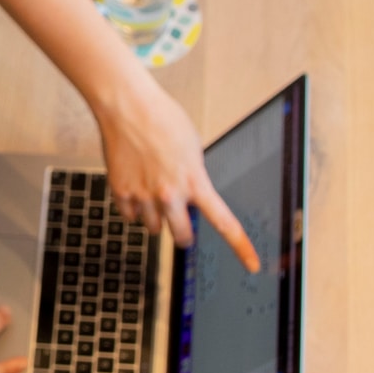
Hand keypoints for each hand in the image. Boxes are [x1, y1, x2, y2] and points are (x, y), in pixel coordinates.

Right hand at [95, 70, 259, 270]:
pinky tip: (135, 186)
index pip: (224, 222)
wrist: (127, 106)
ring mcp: (144, 196)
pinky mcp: (121, 193)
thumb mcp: (191, 147)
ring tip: (151, 189)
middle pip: (181, 237)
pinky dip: (133, 208)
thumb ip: (194, 175)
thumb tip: (190, 193)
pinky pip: (130, 217)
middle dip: (182, 232)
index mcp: (195, 181)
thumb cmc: (162, 118)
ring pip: (153, 228)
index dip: (241, 247)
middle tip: (179, 221)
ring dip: (155, 216)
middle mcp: (171, 195)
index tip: (252, 266)